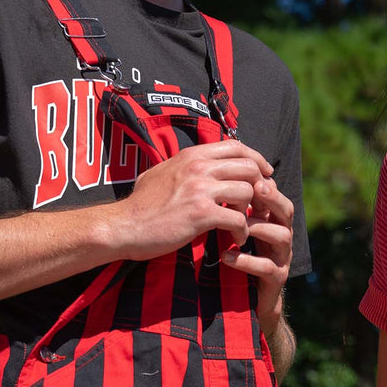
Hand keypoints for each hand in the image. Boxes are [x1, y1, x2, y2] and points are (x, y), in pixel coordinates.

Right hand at [108, 140, 272, 260]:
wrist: (122, 226)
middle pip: (248, 167)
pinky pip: (238, 219)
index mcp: (191, 156)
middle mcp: (198, 167)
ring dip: (252, 211)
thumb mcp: (161, 173)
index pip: (235, 146)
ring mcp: (200, 189)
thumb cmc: (140, 205)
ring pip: (248, 191)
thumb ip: (184, 166)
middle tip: (259, 205)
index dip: (256, 159)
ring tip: (244, 225)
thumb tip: (197, 163)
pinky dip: (242, 232)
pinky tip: (235, 240)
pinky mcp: (201, 214)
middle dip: (260, 187)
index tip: (264, 174)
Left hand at [223, 174, 294, 332]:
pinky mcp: (276, 279)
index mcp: (272, 220)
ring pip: (281, 236)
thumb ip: (232, 206)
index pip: (274, 193)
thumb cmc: (238, 256)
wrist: (247, 300)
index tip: (242, 170)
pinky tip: (226, 257)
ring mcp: (282, 258)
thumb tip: (212, 174)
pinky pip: (267, 267)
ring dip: (259, 227)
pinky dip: (246, 261)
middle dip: (272, 197)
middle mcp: (282, 235)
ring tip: (237, 224)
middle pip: (286, 210)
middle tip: (255, 187)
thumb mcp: (234, 228)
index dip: (262, 180)